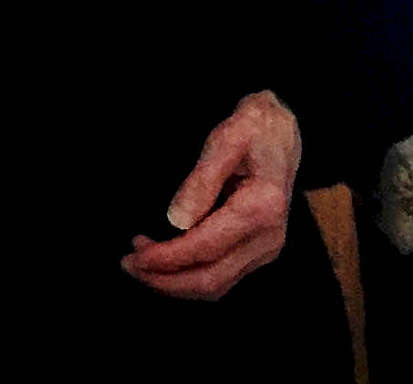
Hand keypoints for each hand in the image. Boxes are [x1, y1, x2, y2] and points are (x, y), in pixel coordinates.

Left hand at [122, 90, 301, 301]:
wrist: (283, 132)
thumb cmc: (255, 127)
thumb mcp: (228, 137)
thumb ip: (202, 178)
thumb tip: (175, 220)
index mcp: (262, 208)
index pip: (207, 248)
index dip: (167, 257)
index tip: (135, 254)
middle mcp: (268, 237)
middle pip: (211, 278)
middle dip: (165, 279)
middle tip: (128, 264)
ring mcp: (266, 248)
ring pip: (217, 284)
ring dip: (175, 282)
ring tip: (140, 263)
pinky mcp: (259, 251)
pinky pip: (223, 276)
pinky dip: (191, 276)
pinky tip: (166, 262)